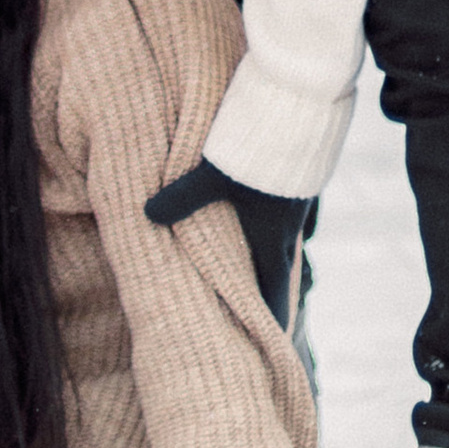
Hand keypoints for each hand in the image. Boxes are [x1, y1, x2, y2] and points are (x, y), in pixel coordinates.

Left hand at [145, 161, 306, 330]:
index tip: (271, 342)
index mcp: (270, 237)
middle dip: (267, 291)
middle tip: (259, 313)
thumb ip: (180, 198)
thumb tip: (146, 215)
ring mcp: (299, 203)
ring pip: (284, 239)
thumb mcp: (210, 175)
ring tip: (258, 267)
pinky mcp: (302, 179)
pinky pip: (289, 212)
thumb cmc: (256, 147)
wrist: (302, 105)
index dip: (270, 317)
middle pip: (279, 269)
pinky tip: (264, 213)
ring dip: (271, 255)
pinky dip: (275, 222)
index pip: (272, 289)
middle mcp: (289, 227)